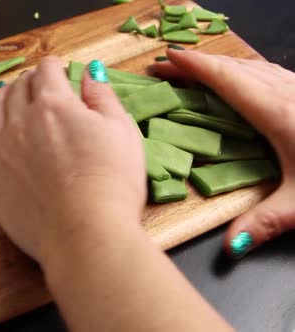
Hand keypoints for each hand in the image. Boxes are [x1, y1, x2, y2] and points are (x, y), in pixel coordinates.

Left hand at [0, 56, 145, 266]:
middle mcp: (20, 120)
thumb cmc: (111, 183)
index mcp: (54, 104)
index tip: (58, 69)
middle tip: (37, 83)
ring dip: (4, 97)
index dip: (54, 66)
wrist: (84, 235)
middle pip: (18, 87)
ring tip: (9, 95)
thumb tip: (90, 72)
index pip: (47, 70)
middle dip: (30, 80)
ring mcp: (1, 148)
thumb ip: (102, 96)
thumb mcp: (121, 131)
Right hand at [153, 48, 294, 257]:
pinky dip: (245, 71)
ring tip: (197, 69)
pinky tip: (246, 79)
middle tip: (168, 66)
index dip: (193, 67)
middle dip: (198, 63)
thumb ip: (265, 221)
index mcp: (276, 112)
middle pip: (235, 67)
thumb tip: (230, 246)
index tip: (166, 59)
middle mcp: (287, 93)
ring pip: (254, 66)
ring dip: (222, 65)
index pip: (226, 80)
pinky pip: (270, 73)